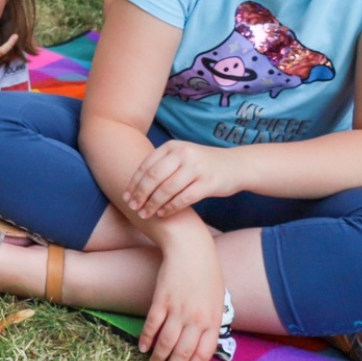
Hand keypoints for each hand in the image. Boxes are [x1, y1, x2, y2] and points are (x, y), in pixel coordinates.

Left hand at [123, 141, 242, 219]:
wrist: (236, 166)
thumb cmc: (202, 164)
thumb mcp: (181, 156)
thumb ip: (162, 165)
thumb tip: (134, 184)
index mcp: (172, 146)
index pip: (146, 165)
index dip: (134, 182)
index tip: (125, 196)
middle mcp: (184, 154)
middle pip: (154, 177)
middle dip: (140, 194)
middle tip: (132, 208)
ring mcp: (197, 167)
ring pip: (167, 189)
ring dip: (153, 204)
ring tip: (145, 214)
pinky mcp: (208, 183)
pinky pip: (184, 198)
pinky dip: (170, 208)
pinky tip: (162, 214)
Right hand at [142, 237, 224, 360]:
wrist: (191, 249)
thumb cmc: (207, 273)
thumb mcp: (217, 300)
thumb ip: (211, 322)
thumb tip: (202, 343)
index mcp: (213, 320)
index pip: (203, 355)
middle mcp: (196, 319)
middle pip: (183, 353)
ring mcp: (178, 310)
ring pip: (166, 343)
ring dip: (157, 360)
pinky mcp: (161, 300)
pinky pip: (152, 325)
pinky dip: (146, 339)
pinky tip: (142, 348)